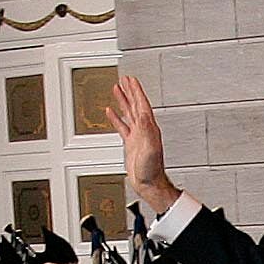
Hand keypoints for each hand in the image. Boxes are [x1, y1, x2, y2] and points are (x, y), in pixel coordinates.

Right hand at [108, 76, 179, 215]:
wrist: (150, 184)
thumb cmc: (152, 170)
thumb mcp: (150, 148)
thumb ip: (147, 131)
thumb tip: (143, 114)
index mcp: (149, 128)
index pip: (141, 104)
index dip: (136, 91)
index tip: (131, 79)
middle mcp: (144, 129)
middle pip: (135, 104)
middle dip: (130, 91)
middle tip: (124, 79)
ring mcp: (137, 136)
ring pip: (128, 113)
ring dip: (123, 100)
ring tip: (117, 89)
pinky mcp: (131, 144)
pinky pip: (122, 126)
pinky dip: (116, 118)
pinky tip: (111, 112)